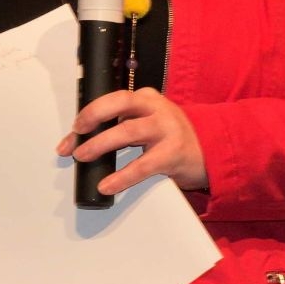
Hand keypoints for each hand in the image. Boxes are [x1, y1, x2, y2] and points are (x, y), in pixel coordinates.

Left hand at [58, 87, 208, 195]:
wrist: (210, 152)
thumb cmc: (171, 138)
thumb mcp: (148, 122)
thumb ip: (122, 124)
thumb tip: (82, 141)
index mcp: (147, 98)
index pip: (114, 99)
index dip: (89, 113)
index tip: (74, 130)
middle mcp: (157, 108)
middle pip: (121, 103)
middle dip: (94, 116)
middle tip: (77, 134)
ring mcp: (167, 129)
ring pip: (129, 131)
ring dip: (101, 144)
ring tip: (83, 156)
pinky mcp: (173, 153)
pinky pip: (143, 166)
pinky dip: (122, 177)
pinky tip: (107, 185)